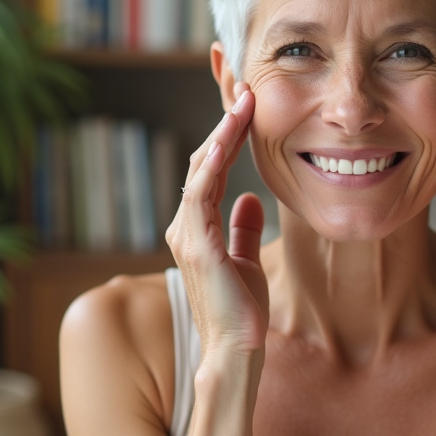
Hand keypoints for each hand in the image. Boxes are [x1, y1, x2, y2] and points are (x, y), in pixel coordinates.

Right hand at [165, 85, 268, 360]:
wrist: (237, 351)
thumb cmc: (241, 311)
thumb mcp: (245, 259)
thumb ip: (243, 229)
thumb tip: (251, 199)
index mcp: (196, 227)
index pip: (209, 169)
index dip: (226, 135)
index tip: (246, 103)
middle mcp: (185, 226)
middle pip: (201, 160)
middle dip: (222, 121)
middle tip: (242, 83)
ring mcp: (187, 234)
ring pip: (200, 169)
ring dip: (222, 132)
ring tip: (243, 99)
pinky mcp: (198, 245)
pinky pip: (202, 192)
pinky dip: (215, 159)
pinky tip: (231, 134)